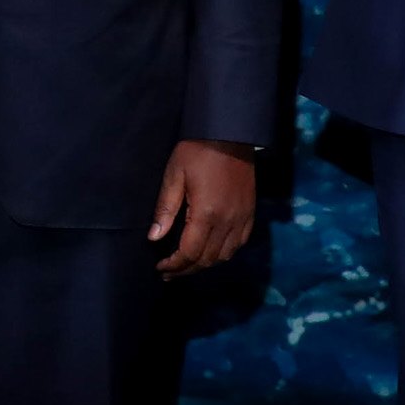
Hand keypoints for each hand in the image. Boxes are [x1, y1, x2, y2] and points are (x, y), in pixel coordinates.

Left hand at [149, 139, 257, 276]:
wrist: (230, 133)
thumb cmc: (197, 151)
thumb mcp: (174, 174)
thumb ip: (164, 208)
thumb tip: (154, 237)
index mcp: (207, 213)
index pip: (190, 252)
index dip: (174, 264)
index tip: (160, 267)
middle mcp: (228, 221)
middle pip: (207, 259)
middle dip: (186, 269)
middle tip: (169, 272)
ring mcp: (242, 219)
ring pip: (225, 256)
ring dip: (205, 264)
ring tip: (187, 265)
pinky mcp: (250, 213)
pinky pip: (239, 244)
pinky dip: (224, 254)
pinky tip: (210, 252)